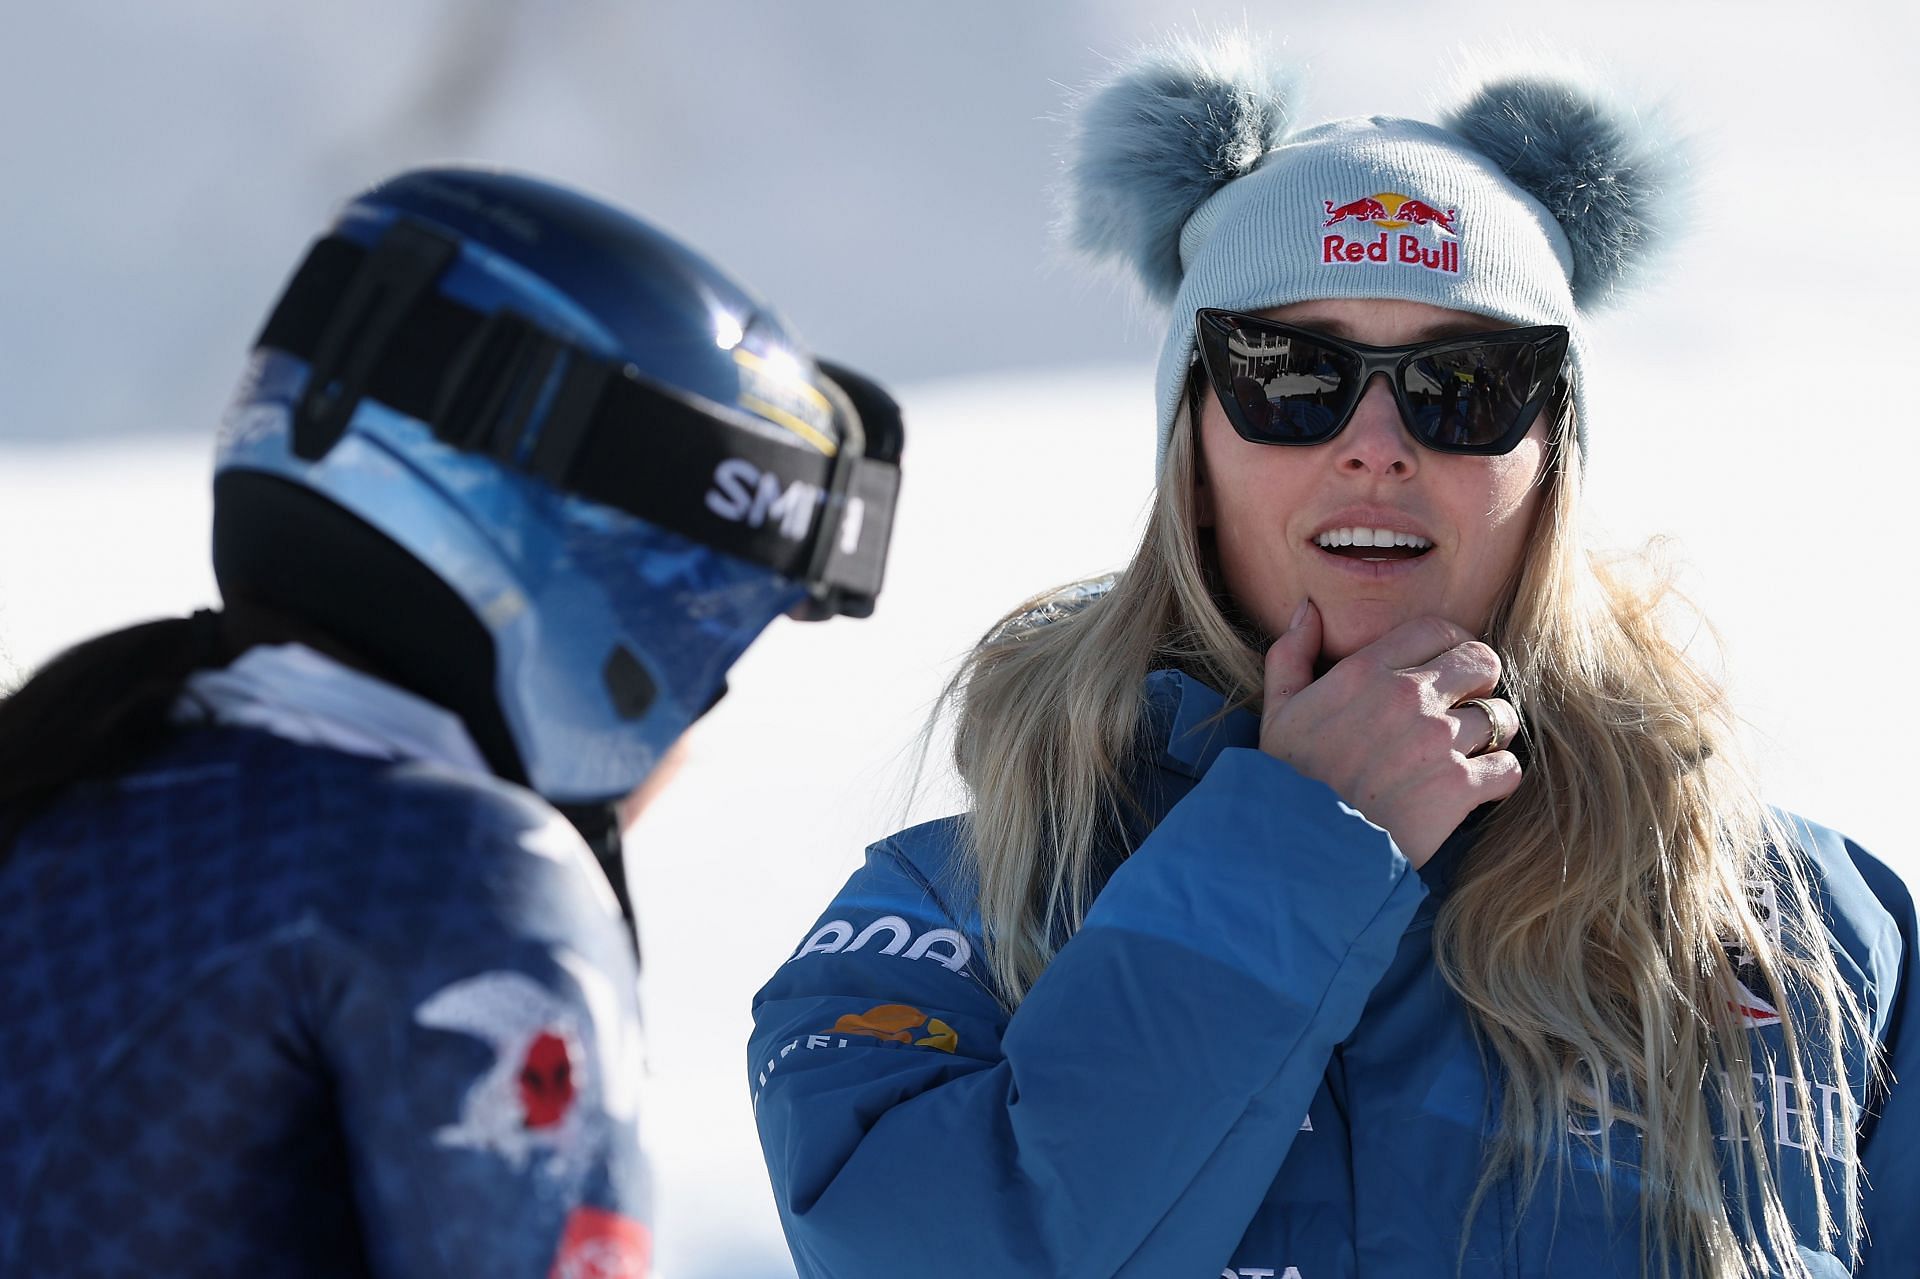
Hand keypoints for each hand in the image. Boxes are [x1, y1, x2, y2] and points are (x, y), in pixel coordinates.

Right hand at [1258, 601, 1521, 867]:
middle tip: (1462, 706)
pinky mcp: (1460, 788)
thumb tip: (1307, 608)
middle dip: (1479, 681)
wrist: (1302, 847)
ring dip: (1487, 734)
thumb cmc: (1287, 779)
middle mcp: (1411, 699)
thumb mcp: (1278, 710)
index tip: (1444, 667)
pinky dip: (1497, 777)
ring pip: (1500, 716)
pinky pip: (1508, 767)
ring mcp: (1440, 743)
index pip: (1437, 629)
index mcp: (1367, 672)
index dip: (1449, 644)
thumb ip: (1292, 652)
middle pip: (1483, 662)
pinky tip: (1473, 786)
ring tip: (1465, 752)